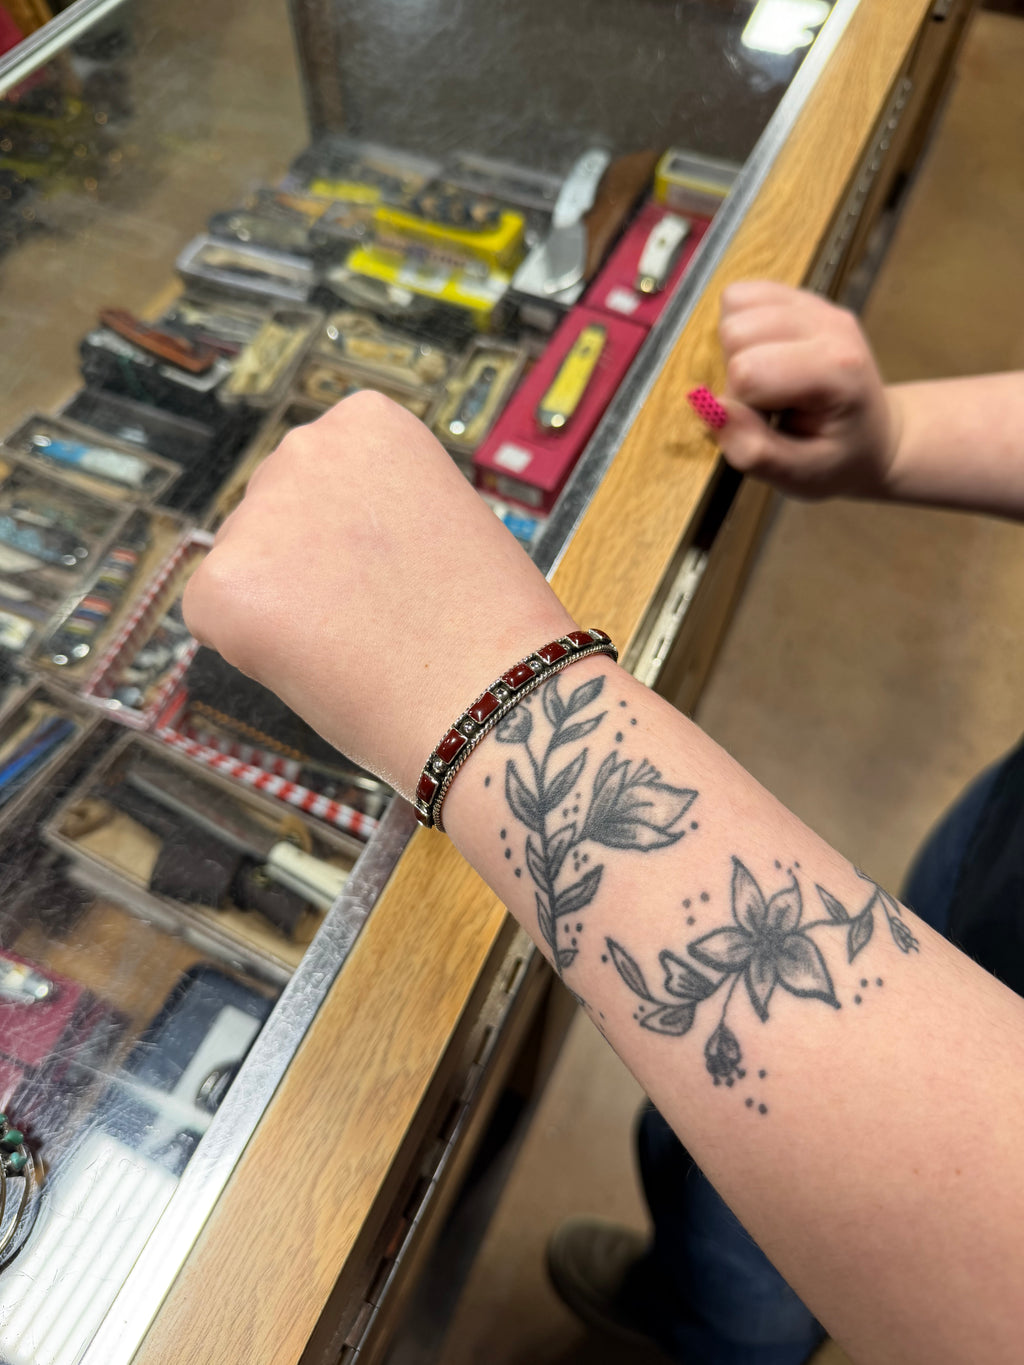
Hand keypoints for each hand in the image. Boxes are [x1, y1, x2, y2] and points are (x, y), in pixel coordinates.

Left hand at [182, 392, 574, 797]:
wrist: (494, 696)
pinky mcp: (220, 583)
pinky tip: (320, 666)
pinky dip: (256, 653)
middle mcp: (304, 447)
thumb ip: (375, 512)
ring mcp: (256, 513)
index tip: (396, 570)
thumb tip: (313, 550)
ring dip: (284, 607)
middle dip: (310, 566)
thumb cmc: (486, 624)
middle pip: (278, 515)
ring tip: (357, 645)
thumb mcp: (442, 520)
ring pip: (248, 567)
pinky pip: (217, 620)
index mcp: (367, 423)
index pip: (325, 478)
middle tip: (374, 617)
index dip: (356, 539)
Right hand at [712, 281, 900, 499]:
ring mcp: (816, 304)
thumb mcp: (799, 476)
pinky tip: (762, 355)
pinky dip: (739, 324)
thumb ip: (754, 452)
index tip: (763, 424)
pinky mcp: (800, 297)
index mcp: (836, 369)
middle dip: (734, 373)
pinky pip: (742, 294)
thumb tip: (713, 410)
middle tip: (764, 402)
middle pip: (737, 331)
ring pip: (734, 305)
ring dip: (735, 348)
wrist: (876, 435)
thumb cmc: (838, 459)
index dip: (738, 405)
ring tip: (765, 378)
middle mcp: (828, 324)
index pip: (748, 371)